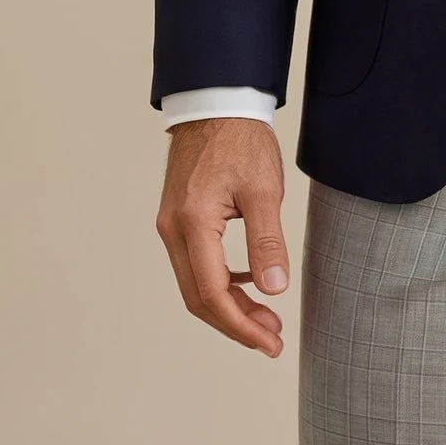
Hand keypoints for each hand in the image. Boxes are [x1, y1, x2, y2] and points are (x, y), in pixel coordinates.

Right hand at [156, 117, 288, 356]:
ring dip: (228, 306)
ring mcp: (172, 225)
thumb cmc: (240, 139)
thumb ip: (267, 242)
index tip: (269, 342)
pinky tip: (248, 282)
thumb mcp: (263, 189)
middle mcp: (173, 230)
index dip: (240, 325)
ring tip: (266, 316)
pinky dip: (221, 283)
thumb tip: (273, 289)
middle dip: (235, 323)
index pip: (212, 294)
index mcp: (192, 224)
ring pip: (195, 283)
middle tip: (271, 338)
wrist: (217, 103)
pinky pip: (195, 264)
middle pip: (198, 297)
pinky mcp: (179, 218)